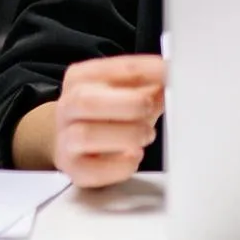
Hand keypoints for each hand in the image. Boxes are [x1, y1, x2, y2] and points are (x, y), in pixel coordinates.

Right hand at [53, 55, 164, 188]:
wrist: (74, 140)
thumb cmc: (107, 114)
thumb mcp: (126, 92)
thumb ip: (148, 86)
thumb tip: (175, 82)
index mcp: (81, 78)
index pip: (114, 68)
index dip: (149, 70)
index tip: (171, 75)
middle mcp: (67, 106)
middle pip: (87, 100)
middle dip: (129, 105)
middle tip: (151, 109)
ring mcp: (65, 139)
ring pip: (86, 135)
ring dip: (126, 135)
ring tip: (145, 135)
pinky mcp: (73, 169)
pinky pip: (92, 171)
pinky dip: (120, 166)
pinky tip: (133, 157)